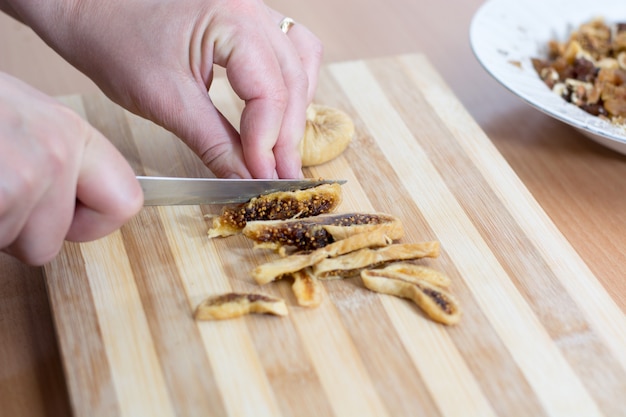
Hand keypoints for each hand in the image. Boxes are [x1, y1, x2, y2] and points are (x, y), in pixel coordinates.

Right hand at [0, 72, 142, 264]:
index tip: (67, 216)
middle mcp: (56, 153)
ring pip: (18, 247)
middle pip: (56, 240)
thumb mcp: (24, 121)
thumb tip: (87, 207)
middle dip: (19, 230)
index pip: (126, 203)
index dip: (91, 222)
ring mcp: (22, 178)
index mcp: (72, 132)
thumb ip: (60, 160)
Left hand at [11, 0, 322, 178]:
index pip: (270, 92)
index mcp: (233, 19)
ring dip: (295, 110)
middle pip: (292, 81)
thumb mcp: (165, 100)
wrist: (85, 4)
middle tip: (282, 178)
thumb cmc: (112, 38)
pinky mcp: (245, 19)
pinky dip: (290, 84)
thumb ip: (214, 142)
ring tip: (283, 150)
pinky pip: (288, 49)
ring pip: (299, 64)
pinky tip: (283, 109)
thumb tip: (246, 179)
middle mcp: (252, 8)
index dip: (269, 143)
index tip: (264, 180)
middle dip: (286, 136)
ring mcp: (252, 9)